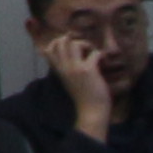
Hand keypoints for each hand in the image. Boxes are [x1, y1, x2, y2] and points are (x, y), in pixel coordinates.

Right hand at [39, 25, 118, 141]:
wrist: (91, 111)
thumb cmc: (83, 96)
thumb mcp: (70, 81)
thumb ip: (67, 69)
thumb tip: (73, 57)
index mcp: (59, 71)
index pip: (49, 49)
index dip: (58, 43)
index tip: (70, 48)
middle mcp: (65, 68)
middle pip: (60, 42)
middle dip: (73, 40)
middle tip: (84, 50)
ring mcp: (75, 69)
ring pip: (75, 44)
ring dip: (87, 45)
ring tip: (92, 55)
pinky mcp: (88, 71)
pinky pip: (94, 53)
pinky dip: (101, 55)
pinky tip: (104, 63)